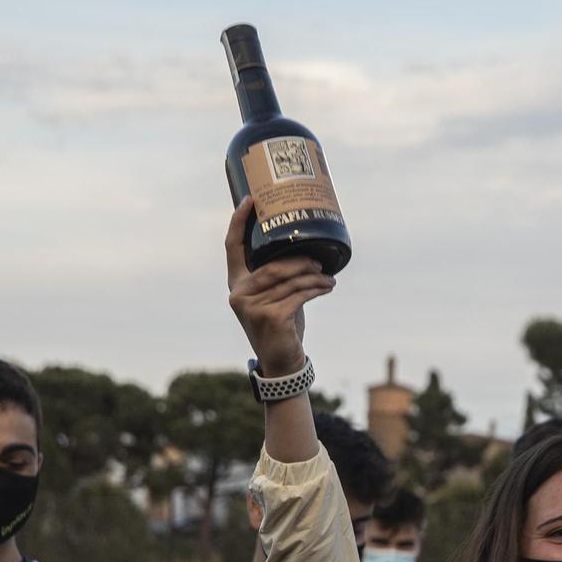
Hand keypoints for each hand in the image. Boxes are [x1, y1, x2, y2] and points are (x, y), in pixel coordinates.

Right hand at [226, 198, 333, 373]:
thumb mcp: (274, 297)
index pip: (233, 246)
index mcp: (236, 283)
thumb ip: (278, 277)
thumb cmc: (281, 324)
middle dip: (300, 260)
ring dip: (313, 275)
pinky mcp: (271, 317)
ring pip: (289, 280)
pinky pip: (299, 295)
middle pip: (272, 264)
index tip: (251, 199)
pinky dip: (317, 289)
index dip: (239, 221)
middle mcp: (240, 293)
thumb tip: (306, 249)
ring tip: (328, 276)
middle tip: (320, 260)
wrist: (281, 361)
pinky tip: (327, 286)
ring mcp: (253, 306)